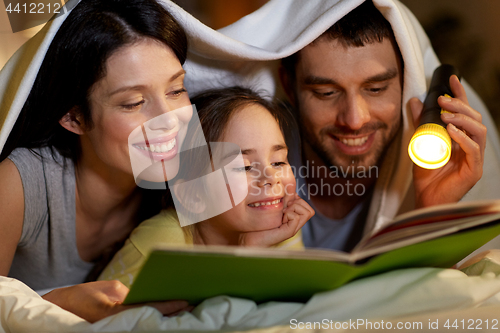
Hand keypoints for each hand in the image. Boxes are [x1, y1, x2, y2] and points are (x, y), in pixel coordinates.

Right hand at [42, 280, 190, 322]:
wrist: (62, 309)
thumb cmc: (84, 296)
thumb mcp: (108, 289)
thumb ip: (130, 294)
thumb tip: (150, 297)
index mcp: (116, 311)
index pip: (149, 308)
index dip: (169, 305)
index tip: (185, 301)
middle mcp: (119, 324)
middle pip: (152, 317)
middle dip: (172, 312)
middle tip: (193, 304)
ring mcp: (118, 329)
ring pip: (147, 322)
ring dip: (165, 316)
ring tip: (185, 308)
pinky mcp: (117, 329)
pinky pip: (139, 323)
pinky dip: (154, 317)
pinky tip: (167, 313)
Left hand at [239, 193, 314, 245]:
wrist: (250, 238)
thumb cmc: (259, 224)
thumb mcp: (272, 209)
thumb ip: (281, 202)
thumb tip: (290, 192)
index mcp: (293, 218)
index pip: (307, 207)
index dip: (298, 201)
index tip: (285, 203)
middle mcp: (295, 224)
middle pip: (310, 210)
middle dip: (298, 204)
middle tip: (284, 208)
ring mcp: (293, 228)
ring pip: (307, 212)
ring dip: (294, 208)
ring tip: (283, 213)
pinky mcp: (289, 232)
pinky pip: (296, 217)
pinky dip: (289, 214)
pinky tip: (280, 218)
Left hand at [410, 75, 486, 207]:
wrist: (425, 199)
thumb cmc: (427, 175)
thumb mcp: (420, 143)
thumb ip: (420, 123)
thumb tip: (414, 101)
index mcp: (461, 139)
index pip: (465, 112)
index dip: (460, 95)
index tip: (451, 79)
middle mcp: (471, 147)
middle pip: (474, 119)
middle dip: (459, 105)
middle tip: (441, 100)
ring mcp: (474, 159)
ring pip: (478, 131)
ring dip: (462, 119)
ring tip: (445, 114)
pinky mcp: (473, 171)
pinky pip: (474, 150)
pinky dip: (463, 138)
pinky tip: (450, 131)